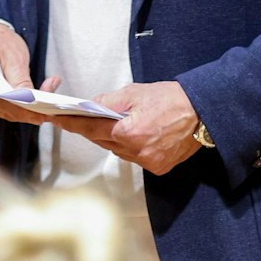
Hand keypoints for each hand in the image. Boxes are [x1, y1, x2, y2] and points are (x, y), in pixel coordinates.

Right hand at [0, 22, 61, 126]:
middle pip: (7, 111)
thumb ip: (20, 78)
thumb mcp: (12, 54)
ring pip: (9, 113)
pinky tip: (34, 100)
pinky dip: (21, 107)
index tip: (45, 112)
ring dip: (29, 109)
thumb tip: (30, 99)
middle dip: (32, 109)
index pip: (2, 102)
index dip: (26, 109)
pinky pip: (6, 111)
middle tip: (55, 104)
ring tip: (48, 98)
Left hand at [54, 81, 201, 176]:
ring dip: (114, 139)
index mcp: (129, 131)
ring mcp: (148, 162)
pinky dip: (131, 147)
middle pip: (103, 141)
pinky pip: (134, 158)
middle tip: (84, 117)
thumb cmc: (172, 99)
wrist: (203, 113)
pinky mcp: (158, 168)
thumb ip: (108, 101)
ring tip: (120, 124)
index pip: (91, 128)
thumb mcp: (136, 92)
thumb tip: (90, 107)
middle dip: (94, 129)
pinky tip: (138, 135)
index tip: (58, 119)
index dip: (72, 123)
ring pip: (118, 151)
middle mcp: (136, 151)